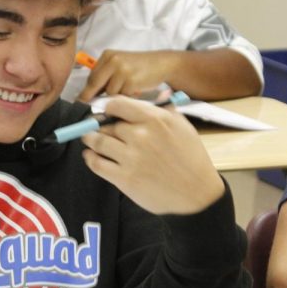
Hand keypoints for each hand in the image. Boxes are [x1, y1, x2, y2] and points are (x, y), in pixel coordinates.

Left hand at [77, 50, 177, 101]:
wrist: (162, 63)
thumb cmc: (140, 67)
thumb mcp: (121, 65)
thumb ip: (107, 76)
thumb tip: (91, 96)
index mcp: (108, 55)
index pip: (92, 76)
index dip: (86, 91)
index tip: (80, 100)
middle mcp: (113, 60)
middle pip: (95, 84)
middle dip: (92, 97)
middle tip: (88, 106)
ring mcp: (122, 70)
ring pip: (110, 93)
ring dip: (117, 96)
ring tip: (128, 89)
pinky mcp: (131, 81)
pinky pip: (123, 97)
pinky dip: (128, 98)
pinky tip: (136, 90)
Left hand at [79, 96, 223, 214]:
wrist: (197, 192)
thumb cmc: (192, 158)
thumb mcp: (182, 126)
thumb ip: (164, 110)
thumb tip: (155, 95)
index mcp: (154, 119)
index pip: (117, 104)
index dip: (109, 108)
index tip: (108, 113)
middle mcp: (140, 135)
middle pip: (107, 125)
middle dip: (102, 127)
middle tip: (100, 130)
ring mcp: (131, 157)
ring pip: (97, 141)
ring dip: (90, 139)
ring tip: (89, 139)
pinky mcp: (124, 178)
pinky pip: (96, 163)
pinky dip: (90, 157)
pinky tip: (91, 155)